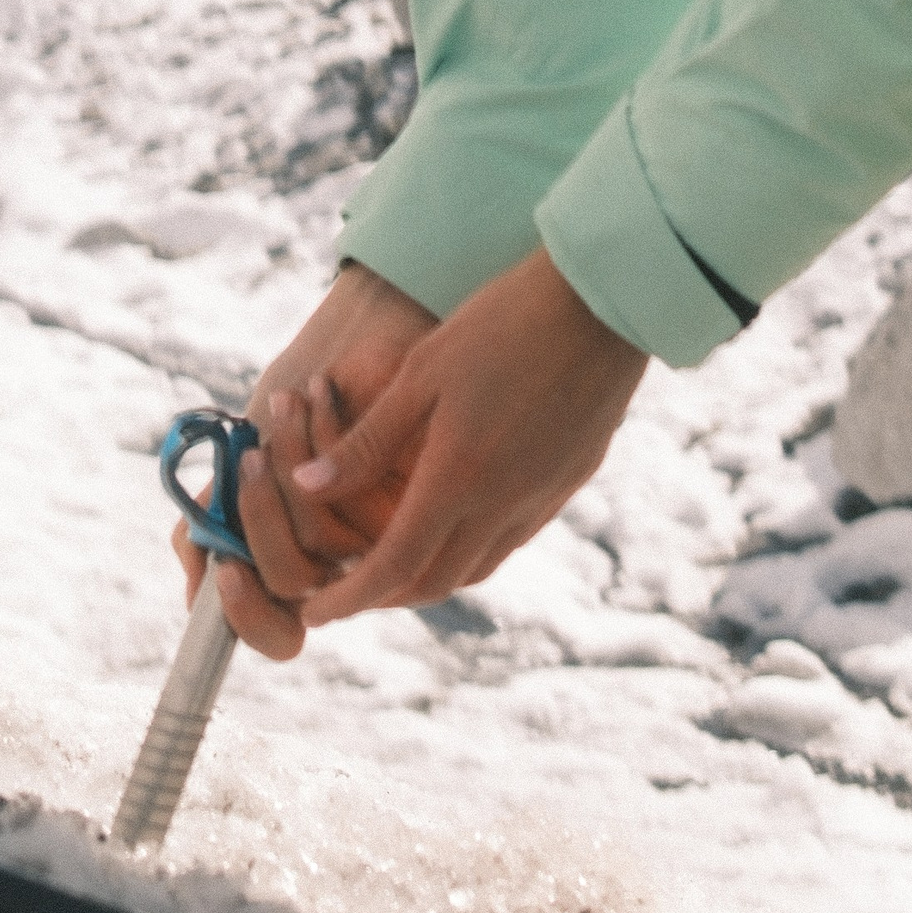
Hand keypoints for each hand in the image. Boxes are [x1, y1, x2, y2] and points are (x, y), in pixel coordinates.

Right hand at [170, 263, 436, 659]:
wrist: (368, 328)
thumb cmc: (308, 395)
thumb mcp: (251, 455)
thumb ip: (222, 517)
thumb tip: (199, 577)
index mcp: (298, 561)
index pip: (274, 628)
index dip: (246, 614)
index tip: (226, 571)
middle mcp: (344, 560)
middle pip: (289, 580)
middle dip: (259, 515)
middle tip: (251, 457)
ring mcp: (382, 533)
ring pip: (317, 535)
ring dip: (289, 458)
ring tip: (289, 401)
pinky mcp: (416, 495)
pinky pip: (348, 488)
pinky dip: (320, 435)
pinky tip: (323, 392)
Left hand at [288, 248, 648, 625]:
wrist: (604, 301)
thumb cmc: (502, 322)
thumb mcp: (423, 372)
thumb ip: (368, 440)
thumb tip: (307, 486)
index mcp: (460, 478)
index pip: (395, 566)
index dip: (349, 598)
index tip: (315, 611)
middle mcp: (505, 503)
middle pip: (435, 583)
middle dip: (384, 598)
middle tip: (347, 591)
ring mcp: (544, 497)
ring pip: (477, 567)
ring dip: (429, 577)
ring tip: (393, 562)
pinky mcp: (569, 482)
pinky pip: (511, 538)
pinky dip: (471, 549)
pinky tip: (454, 521)